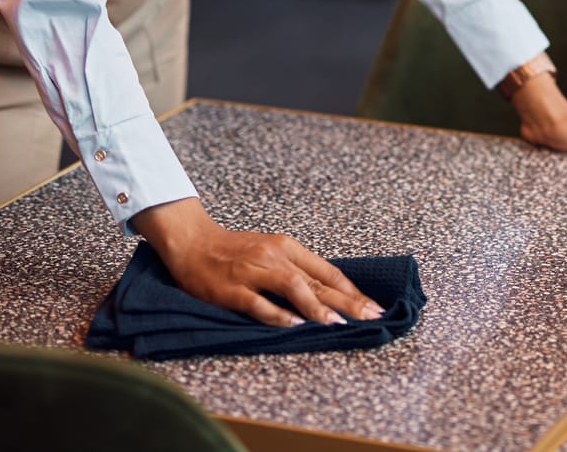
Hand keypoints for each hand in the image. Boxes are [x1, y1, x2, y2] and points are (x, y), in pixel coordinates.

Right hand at [128, 198, 383, 327]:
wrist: (192, 242)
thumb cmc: (234, 251)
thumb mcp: (271, 253)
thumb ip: (297, 270)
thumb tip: (331, 293)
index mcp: (287, 247)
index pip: (327, 271)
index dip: (352, 290)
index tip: (374, 306)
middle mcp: (274, 257)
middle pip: (317, 281)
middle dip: (348, 301)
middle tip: (372, 316)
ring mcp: (253, 272)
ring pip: (292, 287)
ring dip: (316, 306)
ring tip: (338, 322)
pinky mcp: (232, 289)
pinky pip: (259, 303)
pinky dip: (278, 314)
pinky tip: (295, 324)